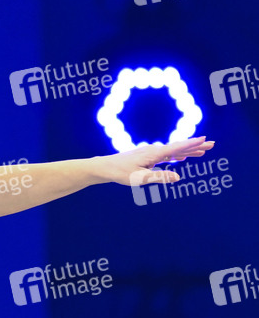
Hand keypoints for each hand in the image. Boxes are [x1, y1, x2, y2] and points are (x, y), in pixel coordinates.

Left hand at [93, 136, 214, 185]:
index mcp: (153, 154)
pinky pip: (166, 155)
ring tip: (203, 151)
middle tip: (212, 144)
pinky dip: (176, 155)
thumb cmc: (120, 173)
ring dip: (188, 151)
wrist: (105, 167)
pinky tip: (182, 158)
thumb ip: (159, 177)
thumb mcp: (140, 178)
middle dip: (195, 146)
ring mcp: (150, 153)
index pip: (176, 148)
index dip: (191, 144)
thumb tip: (178, 177)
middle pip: (178, 148)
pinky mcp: (147, 157)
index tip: (205, 139)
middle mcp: (154, 150)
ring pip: (173, 151)